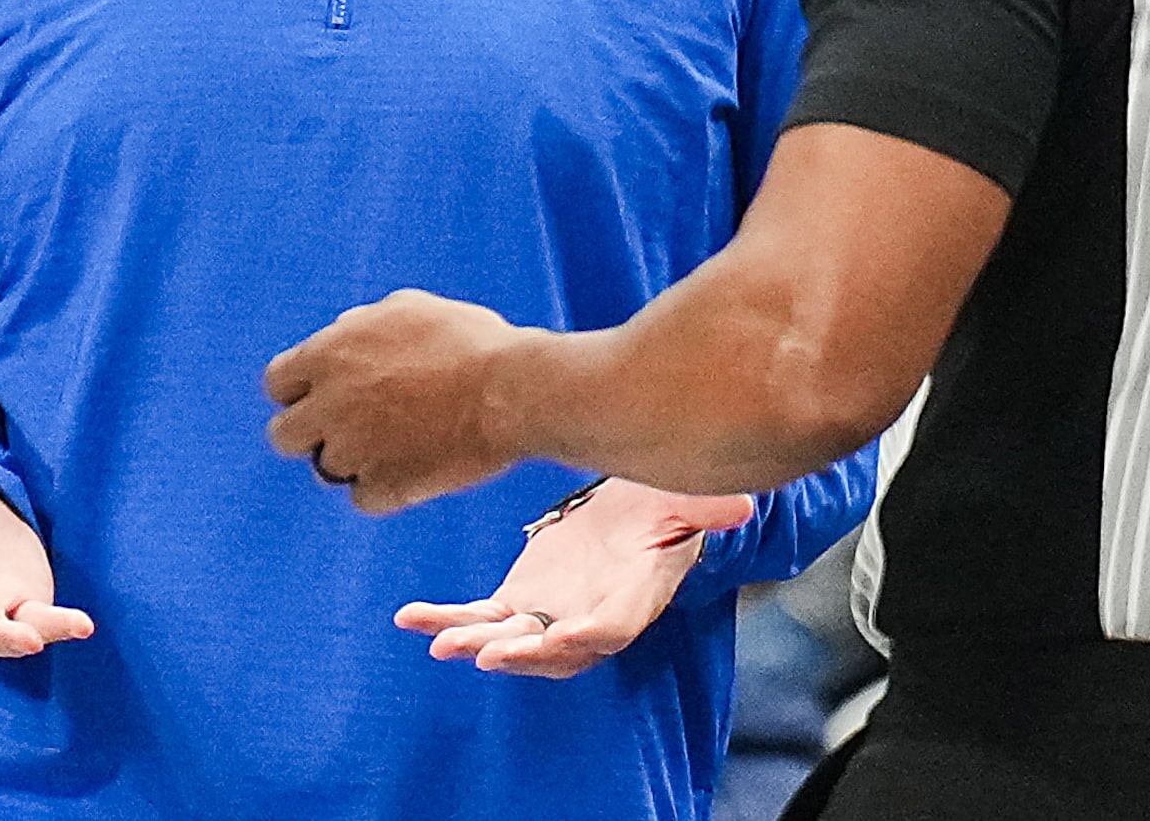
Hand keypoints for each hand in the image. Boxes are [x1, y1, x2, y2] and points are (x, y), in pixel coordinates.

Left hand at [264, 290, 525, 512]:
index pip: (277, 383)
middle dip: (313, 433)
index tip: (325, 396)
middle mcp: (328, 404)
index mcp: (328, 355)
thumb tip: (339, 334)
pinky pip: (365, 497)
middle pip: (285, 436)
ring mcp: (351, 451)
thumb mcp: (408, 309)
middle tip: (352, 428)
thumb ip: (360, 325)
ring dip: (355, 460)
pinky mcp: (380, 489)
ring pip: (327, 469)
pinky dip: (387, 486)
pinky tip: (420, 463)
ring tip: (404, 440)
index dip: (301, 391)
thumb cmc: (470, 343)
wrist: (512, 390)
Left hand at [394, 478, 752, 677]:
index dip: (586, 635)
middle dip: (519, 654)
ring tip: (438, 640)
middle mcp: (590, 619)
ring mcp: (551, 615)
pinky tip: (409, 617)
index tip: (559, 636)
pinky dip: (444, 619)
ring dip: (473, 641)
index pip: (612, 628)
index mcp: (634, 596)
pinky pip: (479, 619)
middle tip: (485, 654)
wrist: (636, 504)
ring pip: (509, 639)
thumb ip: (708, 506)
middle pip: (553, 649)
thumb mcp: (691, 496)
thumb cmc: (669, 500)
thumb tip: (740, 506)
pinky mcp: (520, 602)